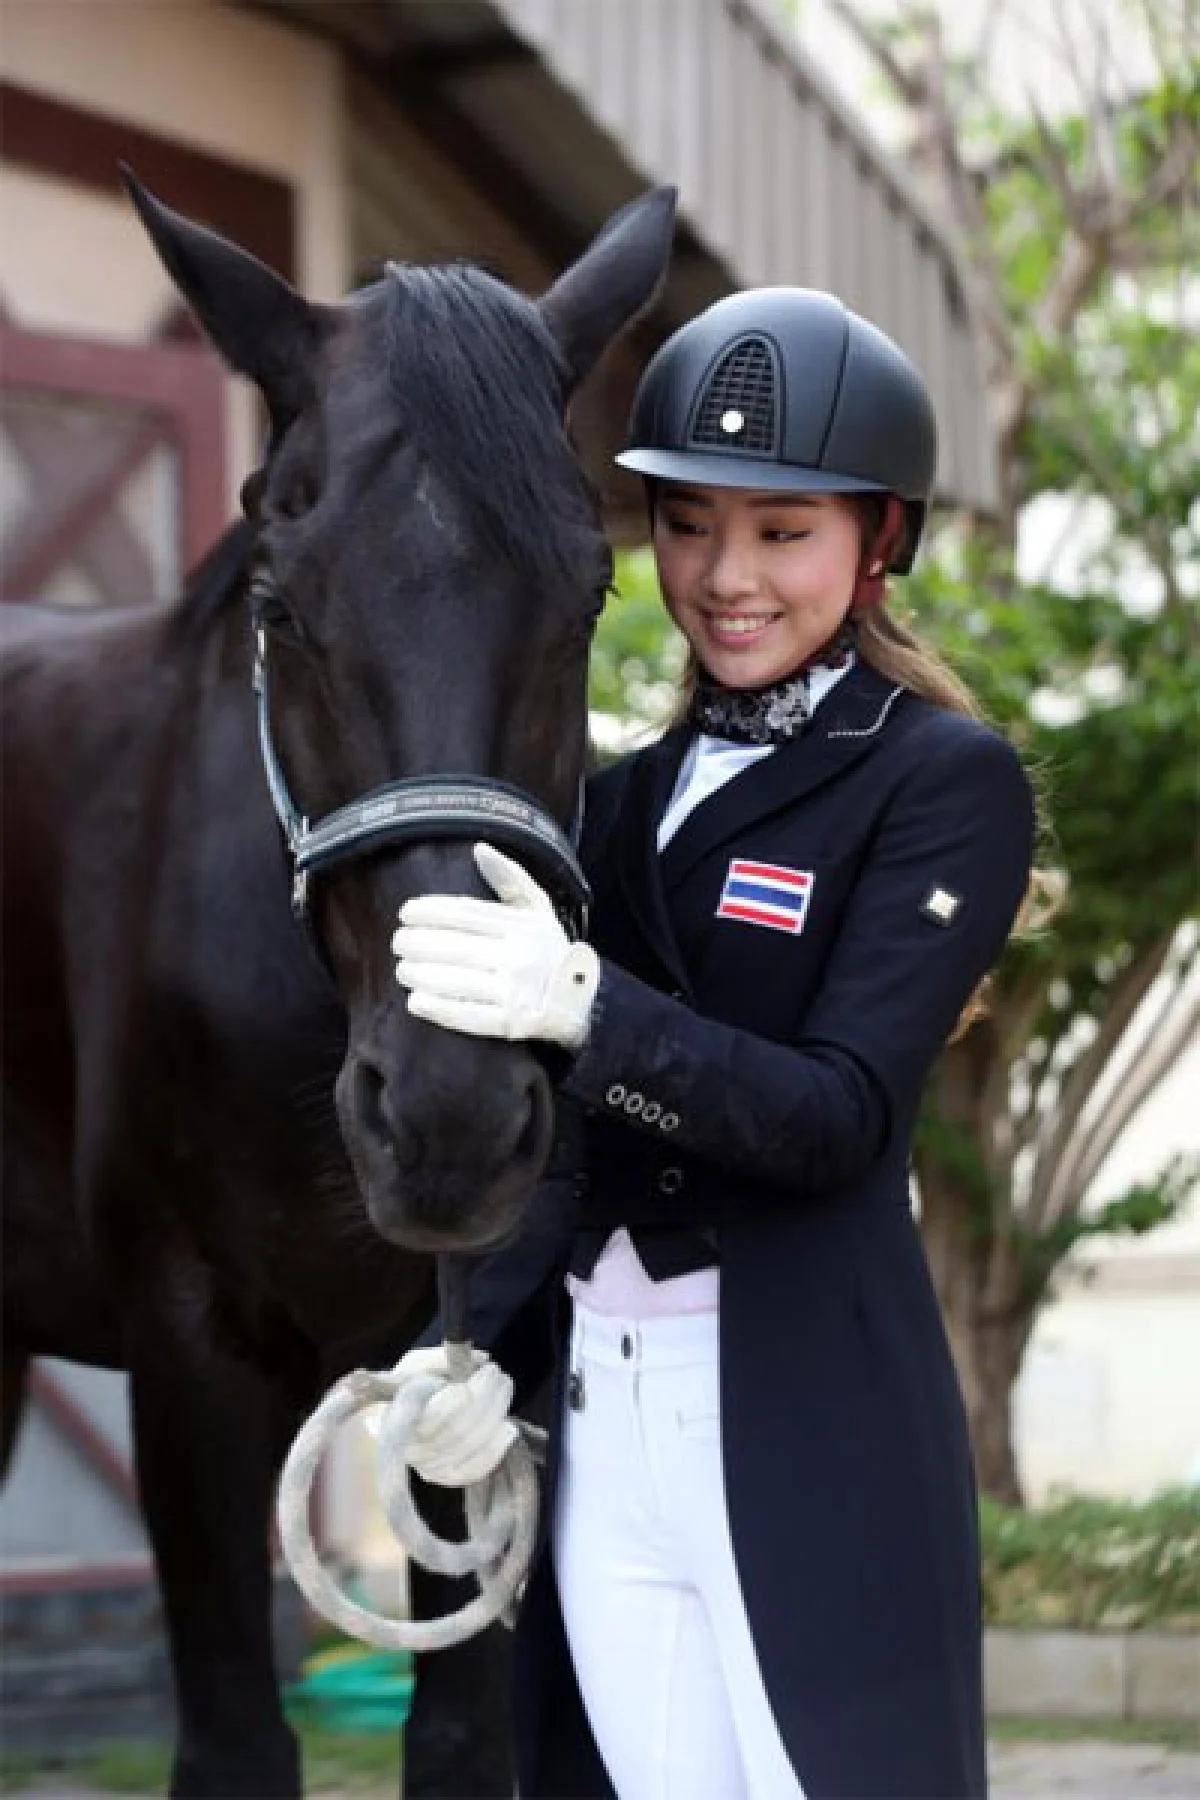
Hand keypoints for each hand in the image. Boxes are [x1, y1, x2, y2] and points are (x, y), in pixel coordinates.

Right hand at [369, 1345, 518, 1487]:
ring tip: (503, 1388)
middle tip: (497, 1374)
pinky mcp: (448, 1478)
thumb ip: (441, 1359)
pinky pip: (477, 1468)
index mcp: (396, 1418)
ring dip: (495, 1414)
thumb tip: (481, 1359)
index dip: (452, 1404)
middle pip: (456, 1430)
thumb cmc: (409, 1388)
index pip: (426, 1417)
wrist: (402, 1422)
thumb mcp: (417, 1365)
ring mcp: (430, 1468)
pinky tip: (508, 1428)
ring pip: (471, 1446)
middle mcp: (411, 1449)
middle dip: (484, 1398)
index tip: (470, 1383)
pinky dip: (496, 1448)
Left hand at [392, 843, 598, 1049]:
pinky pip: (466, 1015)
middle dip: (416, 943)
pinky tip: (416, 1000)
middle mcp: (519, 957)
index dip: (429, 912)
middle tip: (398, 942)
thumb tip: (480, 848)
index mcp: (522, 926)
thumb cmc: (549, 950)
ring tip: (403, 969)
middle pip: (454, 947)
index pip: (465, 914)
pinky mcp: (510, 1023)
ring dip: (419, 974)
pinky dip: (437, 1007)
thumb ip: (510, 876)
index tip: (406, 912)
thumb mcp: (537, 908)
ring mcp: (515, 993)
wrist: (582, 1001)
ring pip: (454, 980)